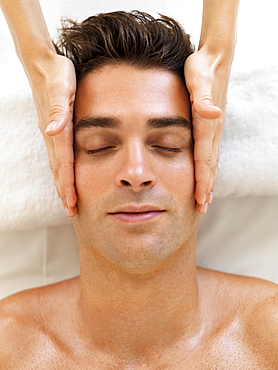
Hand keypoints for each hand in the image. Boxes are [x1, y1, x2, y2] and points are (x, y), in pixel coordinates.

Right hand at [28, 52, 76, 216]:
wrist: (43, 64)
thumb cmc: (57, 73)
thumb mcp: (62, 86)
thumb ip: (58, 108)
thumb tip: (53, 131)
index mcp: (57, 128)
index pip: (63, 163)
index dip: (68, 184)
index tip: (72, 203)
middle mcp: (52, 135)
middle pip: (58, 170)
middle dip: (64, 191)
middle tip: (71, 212)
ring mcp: (51, 134)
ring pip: (57, 165)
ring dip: (62, 184)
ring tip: (69, 201)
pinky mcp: (53, 130)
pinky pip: (57, 156)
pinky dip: (61, 171)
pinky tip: (65, 177)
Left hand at [184, 48, 230, 213]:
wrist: (214, 59)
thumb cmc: (201, 69)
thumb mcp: (198, 80)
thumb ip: (203, 97)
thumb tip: (212, 113)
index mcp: (207, 125)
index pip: (204, 160)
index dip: (202, 181)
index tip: (200, 200)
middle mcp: (213, 130)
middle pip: (210, 166)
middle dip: (206, 188)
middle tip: (202, 209)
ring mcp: (213, 129)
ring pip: (211, 162)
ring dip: (208, 181)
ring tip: (204, 198)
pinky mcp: (211, 125)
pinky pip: (210, 152)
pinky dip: (208, 168)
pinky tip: (205, 174)